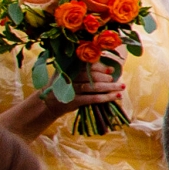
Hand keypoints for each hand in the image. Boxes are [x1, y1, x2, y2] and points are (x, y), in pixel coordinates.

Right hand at [2, 69, 121, 139]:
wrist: (47, 104)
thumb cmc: (63, 88)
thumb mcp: (69, 76)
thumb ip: (85, 71)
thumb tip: (110, 69)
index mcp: (68, 68)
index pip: (87, 65)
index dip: (101, 67)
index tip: (111, 70)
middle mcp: (68, 77)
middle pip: (92, 76)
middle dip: (107, 78)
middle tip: (117, 80)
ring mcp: (70, 90)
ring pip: (94, 87)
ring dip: (110, 87)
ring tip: (121, 87)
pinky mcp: (72, 101)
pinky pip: (92, 98)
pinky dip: (106, 97)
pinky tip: (116, 97)